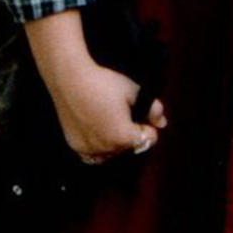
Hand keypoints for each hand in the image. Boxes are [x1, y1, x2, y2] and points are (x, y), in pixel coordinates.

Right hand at [24, 12, 166, 162]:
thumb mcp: (134, 91)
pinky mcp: (76, 146)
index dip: (147, 124)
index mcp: (124, 137)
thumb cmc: (104, 83)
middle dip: (130, 133)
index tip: (137, 112)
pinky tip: (96, 128)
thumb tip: (162, 123)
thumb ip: (153, 109)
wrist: (70, 79)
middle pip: (130, 147)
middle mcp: (107, 148)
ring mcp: (90, 149)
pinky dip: (97, 145)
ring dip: (115, 141)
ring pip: (112, 152)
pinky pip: (93, 153)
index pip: (149, 139)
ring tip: (108, 119)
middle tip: (120, 112)